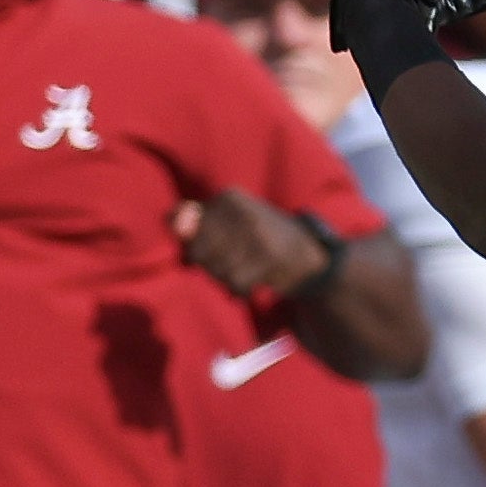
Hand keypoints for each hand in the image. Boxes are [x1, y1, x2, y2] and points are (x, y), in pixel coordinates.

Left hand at [175, 188, 329, 296]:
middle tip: (234, 261)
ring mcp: (257, 235)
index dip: (198, 246)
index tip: (221, 244)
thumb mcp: (228, 217)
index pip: (184, 231)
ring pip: (214, 270)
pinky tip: (253, 282)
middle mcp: (242, 211)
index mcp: (229, 196)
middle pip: (198, 252)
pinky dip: (240, 290)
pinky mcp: (270, 259)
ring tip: (245, 270)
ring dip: (226, 278)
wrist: (311, 255)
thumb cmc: (260, 236)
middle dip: (211, 265)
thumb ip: (193, 216)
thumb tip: (174, 223)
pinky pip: (234, 283)